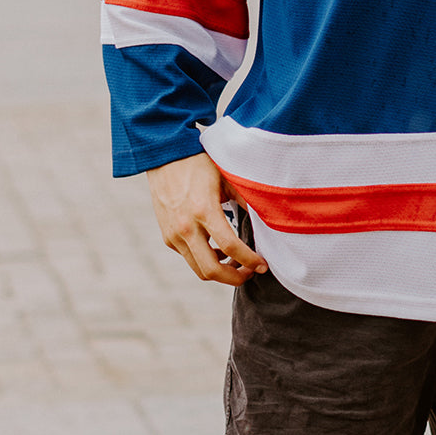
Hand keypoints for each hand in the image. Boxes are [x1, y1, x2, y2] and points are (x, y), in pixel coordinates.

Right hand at [146, 152, 267, 286]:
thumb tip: (270, 216)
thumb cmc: (199, 163)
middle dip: (235, 278)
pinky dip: (206, 260)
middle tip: (250, 272)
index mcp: (203, 210)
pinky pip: (189, 258)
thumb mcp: (226, 177)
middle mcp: (185, 227)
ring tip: (238, 263)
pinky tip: (219, 250)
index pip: (230, 247)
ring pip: (198, 269)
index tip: (263, 265)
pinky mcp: (167, 237)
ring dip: (220, 272)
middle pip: (211, 270)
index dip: (250, 260)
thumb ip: (246, 199)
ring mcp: (173, 235)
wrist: (165, 157)